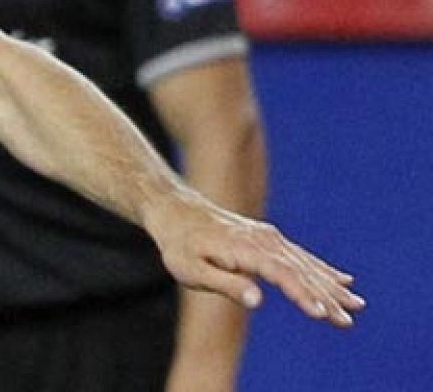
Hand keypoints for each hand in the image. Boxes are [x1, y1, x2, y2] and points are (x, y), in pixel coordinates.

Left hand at [147, 192, 363, 327]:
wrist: (176, 212)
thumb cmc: (179, 246)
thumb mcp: (191, 269)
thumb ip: (225, 283)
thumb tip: (256, 302)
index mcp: (245, 250)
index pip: (282, 275)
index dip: (303, 295)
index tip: (323, 314)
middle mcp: (264, 241)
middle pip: (301, 271)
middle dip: (327, 296)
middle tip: (349, 320)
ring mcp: (269, 238)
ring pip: (306, 264)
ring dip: (331, 285)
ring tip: (357, 305)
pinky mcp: (269, 239)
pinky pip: (302, 256)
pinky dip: (323, 269)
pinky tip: (343, 279)